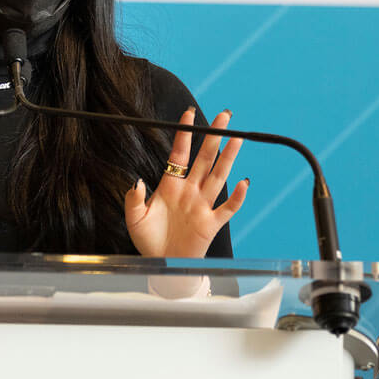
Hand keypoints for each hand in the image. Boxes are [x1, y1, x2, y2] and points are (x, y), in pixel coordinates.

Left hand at [124, 108, 248, 258]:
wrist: (161, 264)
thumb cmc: (148, 240)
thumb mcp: (134, 218)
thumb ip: (134, 199)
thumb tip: (137, 182)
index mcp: (170, 186)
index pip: (179, 154)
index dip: (184, 134)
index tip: (188, 113)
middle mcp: (189, 192)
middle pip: (205, 159)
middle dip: (214, 137)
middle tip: (224, 116)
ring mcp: (202, 206)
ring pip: (218, 176)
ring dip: (228, 157)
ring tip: (237, 138)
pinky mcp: (211, 224)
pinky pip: (228, 208)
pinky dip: (237, 197)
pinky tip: (243, 182)